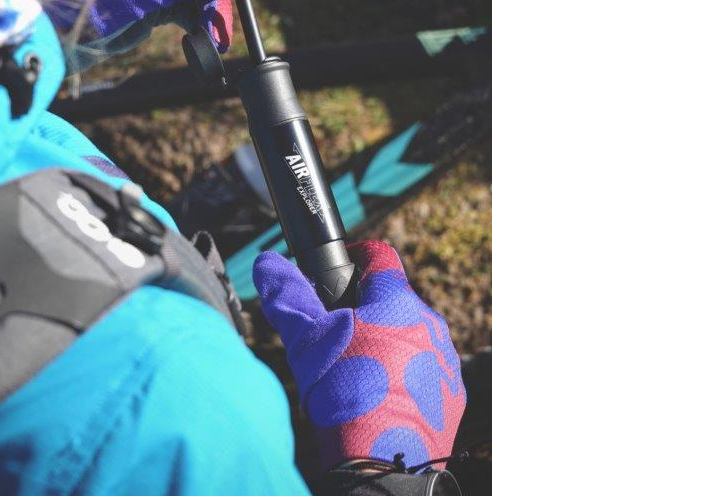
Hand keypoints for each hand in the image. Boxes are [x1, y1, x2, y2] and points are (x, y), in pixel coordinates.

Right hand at [253, 241, 464, 471]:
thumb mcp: (305, 340)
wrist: (382, 462)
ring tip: (355, 374)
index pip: (379, 257)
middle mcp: (430, 324)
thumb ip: (287, 297)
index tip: (339, 272)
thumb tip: (265, 263)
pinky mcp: (452, 396)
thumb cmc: (342, 392)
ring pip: (411, 338)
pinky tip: (379, 399)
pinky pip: (425, 373)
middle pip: (394, 302)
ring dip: (387, 346)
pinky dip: (405, 379)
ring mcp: (445, 361)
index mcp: (396, 300)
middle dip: (367, 312)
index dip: (356, 259)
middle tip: (337, 338)